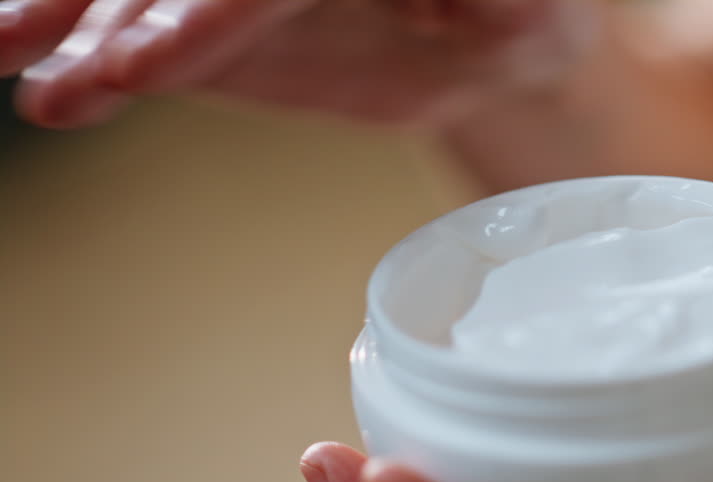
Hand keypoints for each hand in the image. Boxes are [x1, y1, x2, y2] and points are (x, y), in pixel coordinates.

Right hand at [1, 0, 591, 127]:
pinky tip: (59, 95)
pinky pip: (152, 38)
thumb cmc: (517, 11)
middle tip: (30, 40)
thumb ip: (468, 10)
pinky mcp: (220, 21)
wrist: (495, 36)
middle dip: (105, 4)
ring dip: (73, 27)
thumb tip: (436, 18)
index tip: (157, 58)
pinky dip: (104, 68)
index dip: (212, 11)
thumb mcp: (509, 12)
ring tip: (15, 58)